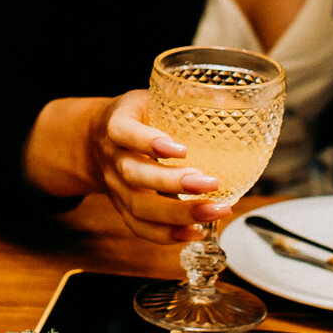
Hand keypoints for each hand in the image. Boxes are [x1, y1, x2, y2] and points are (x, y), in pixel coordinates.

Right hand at [34, 91, 228, 243]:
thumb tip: (235, 99)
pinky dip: (168, 234)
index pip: (123, 132)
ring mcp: (114, 186)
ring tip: (215, 210)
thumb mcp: (152, 97)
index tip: (180, 148)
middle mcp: (112, 157)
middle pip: (134, 175)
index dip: (147, 141)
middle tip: (210, 183)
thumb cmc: (138, 115)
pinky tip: (197, 231)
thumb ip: (186, 99)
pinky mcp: (122, 208)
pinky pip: (139, 227)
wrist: (96, 139)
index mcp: (116, 123)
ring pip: (138, 207)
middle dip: (173, 183)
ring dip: (178, 214)